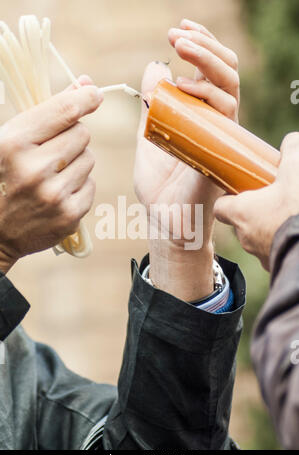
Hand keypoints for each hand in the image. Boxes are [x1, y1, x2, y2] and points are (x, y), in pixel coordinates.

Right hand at [0, 76, 101, 272]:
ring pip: (89, 158)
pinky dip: (79, 185)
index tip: (94, 93)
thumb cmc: (6, 176)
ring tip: (53, 174)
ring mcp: (53, 195)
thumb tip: (86, 83)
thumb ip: (49, 111)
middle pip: (82, 134)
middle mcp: (34, 169)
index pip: (63, 112)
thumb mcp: (13, 139)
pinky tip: (59, 192)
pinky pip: (91, 184)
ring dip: (77, 161)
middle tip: (53, 150)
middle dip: (72, 137)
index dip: (84, 98)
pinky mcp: (69, 215)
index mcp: (12, 144)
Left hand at [135, 19, 239, 300]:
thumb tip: (154, 66)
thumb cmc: (159, 184)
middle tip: (177, 33)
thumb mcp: (150, 135)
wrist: (165, 219)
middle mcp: (215, 122)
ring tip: (180, 45)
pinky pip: (225, 114)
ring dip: (206, 59)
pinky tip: (183, 83)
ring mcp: (220, 135)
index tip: (177, 32)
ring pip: (229, 86)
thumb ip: (152, 103)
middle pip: (225, 72)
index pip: (210, 73)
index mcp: (200, 116)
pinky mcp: (220, 150)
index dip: (200, 47)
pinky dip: (207, 94)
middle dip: (204, 45)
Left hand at [214, 132, 298, 270]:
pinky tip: (294, 233)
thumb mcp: (296, 171)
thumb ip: (290, 151)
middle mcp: (245, 236)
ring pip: (260, 239)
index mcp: (242, 212)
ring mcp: (261, 255)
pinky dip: (282, 243)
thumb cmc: (296, 209)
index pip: (220, 207)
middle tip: (274, 200)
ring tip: (289, 216)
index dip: (228, 199)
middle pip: (242, 222)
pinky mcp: (277, 267)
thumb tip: (290, 142)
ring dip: (270, 228)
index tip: (241, 190)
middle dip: (255, 212)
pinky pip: (276, 251)